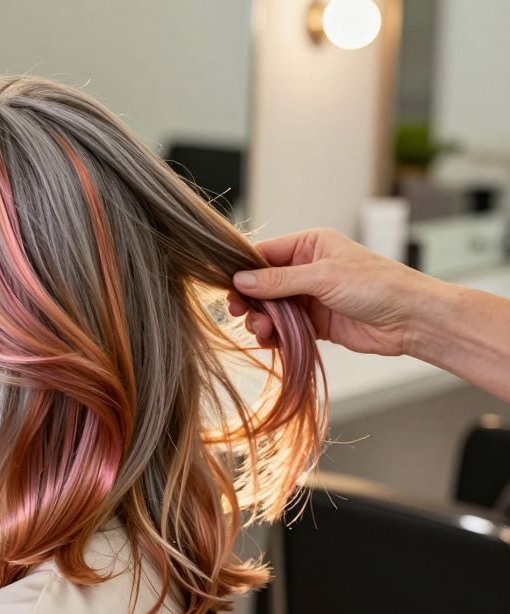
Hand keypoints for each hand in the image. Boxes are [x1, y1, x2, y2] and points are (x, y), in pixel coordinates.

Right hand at [227, 228, 443, 355]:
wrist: (412, 319)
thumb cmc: (377, 286)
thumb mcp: (323, 277)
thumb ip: (278, 280)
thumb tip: (240, 280)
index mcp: (310, 245)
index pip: (265, 254)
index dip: (243, 271)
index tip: (229, 289)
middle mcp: (307, 268)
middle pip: (263, 283)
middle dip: (250, 300)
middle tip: (240, 314)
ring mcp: (311, 296)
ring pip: (271, 307)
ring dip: (261, 320)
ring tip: (262, 331)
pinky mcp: (316, 322)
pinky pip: (284, 327)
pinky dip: (274, 335)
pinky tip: (270, 341)